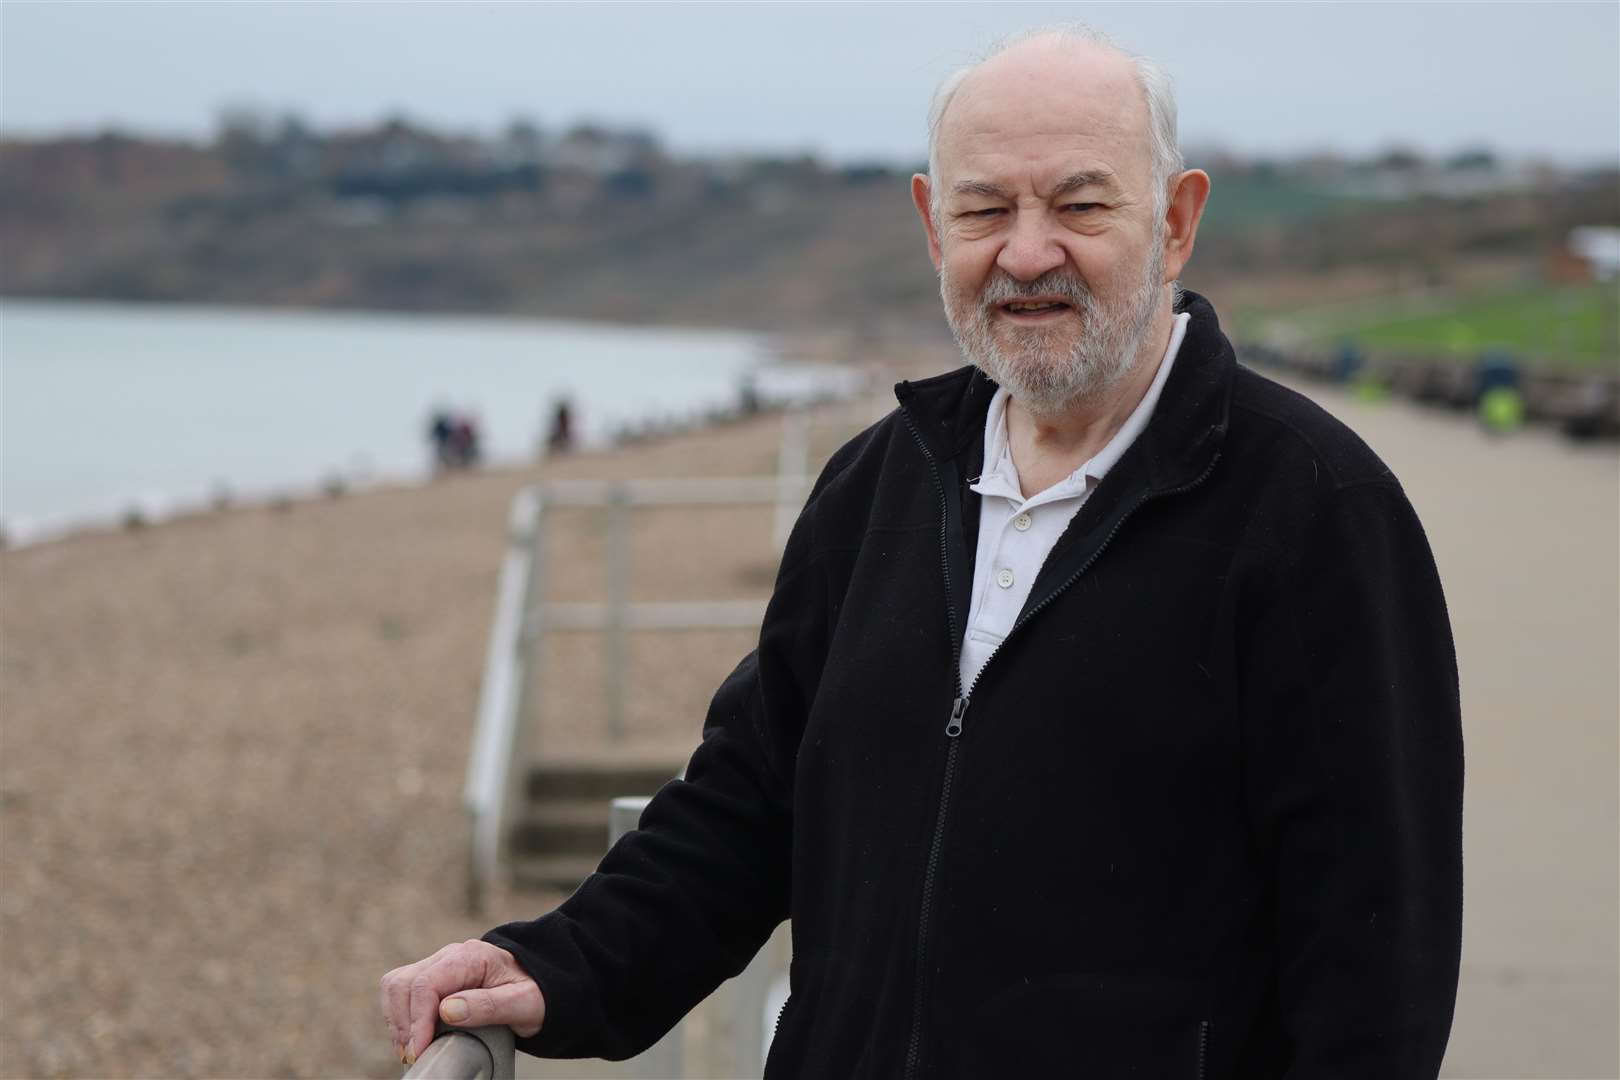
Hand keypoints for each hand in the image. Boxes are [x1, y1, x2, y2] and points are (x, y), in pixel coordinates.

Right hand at [380, 939, 545, 1064]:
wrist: (538, 985)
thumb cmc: (534, 993)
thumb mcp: (523, 1003)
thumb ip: (487, 1005)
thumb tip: (447, 1010)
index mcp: (470, 957)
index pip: (427, 984)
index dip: (418, 1020)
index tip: (420, 1049)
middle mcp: (449, 956)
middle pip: (403, 983)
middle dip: (403, 1023)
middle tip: (415, 1054)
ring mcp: (438, 965)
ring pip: (395, 986)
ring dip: (397, 1020)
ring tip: (411, 1049)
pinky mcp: (431, 978)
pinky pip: (400, 992)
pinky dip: (398, 1016)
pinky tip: (412, 1037)